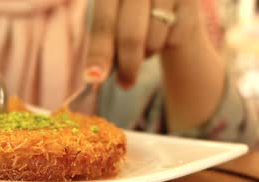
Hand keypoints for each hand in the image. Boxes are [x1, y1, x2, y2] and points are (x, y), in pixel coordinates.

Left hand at [86, 0, 201, 87]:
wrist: (167, 0)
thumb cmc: (128, 17)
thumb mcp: (111, 25)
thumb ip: (102, 47)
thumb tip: (93, 76)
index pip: (102, 24)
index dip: (98, 53)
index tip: (94, 78)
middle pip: (131, 36)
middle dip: (127, 66)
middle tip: (125, 84)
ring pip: (155, 40)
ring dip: (148, 52)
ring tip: (146, 44)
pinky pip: (176, 37)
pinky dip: (168, 44)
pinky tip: (165, 32)